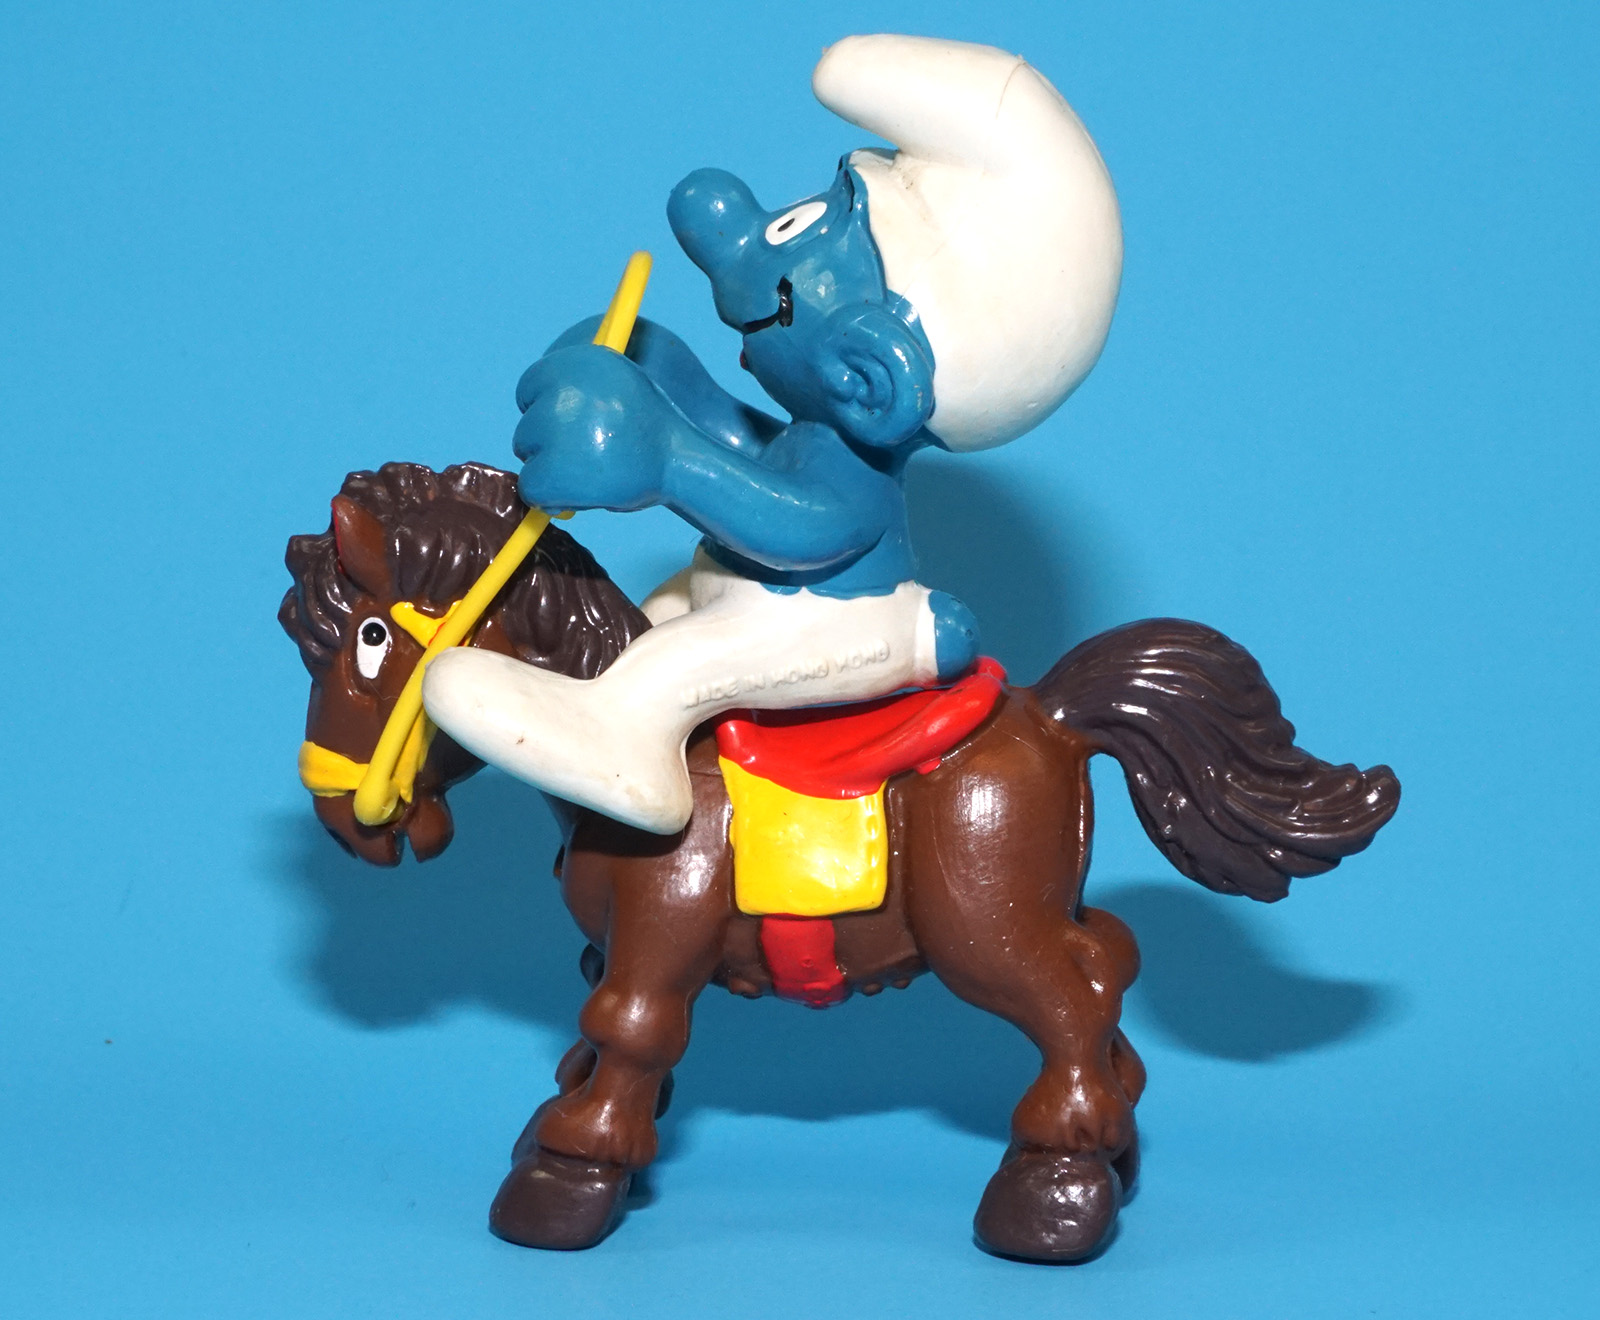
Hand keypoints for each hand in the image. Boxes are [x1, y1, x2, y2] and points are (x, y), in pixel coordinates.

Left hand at [512, 344, 669, 511]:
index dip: (546, 413)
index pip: (532, 385)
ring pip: (526, 452)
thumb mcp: (619, 389)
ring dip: (549, 468)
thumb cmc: (655, 430)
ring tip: (589, 477)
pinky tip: (573, 497)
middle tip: (585, 461)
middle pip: (529, 422)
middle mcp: (567, 387)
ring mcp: (561, 426)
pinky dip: (547, 497)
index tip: (563, 432)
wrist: (684, 461)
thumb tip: (539, 411)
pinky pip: (531, 485)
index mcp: (581, 360)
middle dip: (548, 444)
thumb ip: (581, 394)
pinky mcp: (556, 467)